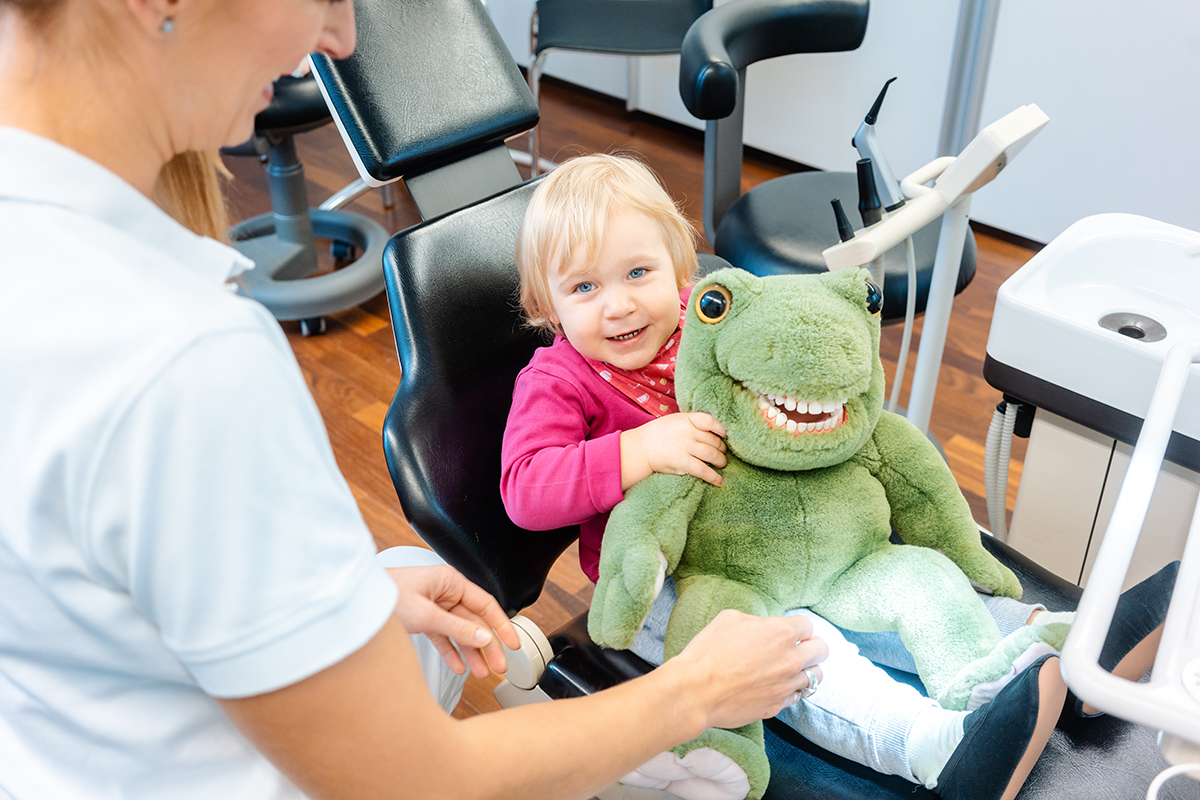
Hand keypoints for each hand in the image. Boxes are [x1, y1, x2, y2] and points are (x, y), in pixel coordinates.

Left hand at [386, 565, 521, 678]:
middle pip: (474, 622)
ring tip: (481, 672)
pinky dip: (451, 652)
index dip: (501, 625)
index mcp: (450, 582)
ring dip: (471, 652)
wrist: (356, 603)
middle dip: (488, 645)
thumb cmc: (386, 595)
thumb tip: (484, 637)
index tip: (513, 643)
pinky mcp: (422, 619)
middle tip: (499, 665)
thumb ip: (457, 628)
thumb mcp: (426, 614)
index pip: (485, 604)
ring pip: (460, 632)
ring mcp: (434, 607)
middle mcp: (445, 592)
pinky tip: (459, 667)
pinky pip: (443, 637)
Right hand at [620, 412, 727, 489]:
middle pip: (714, 440)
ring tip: (721, 464)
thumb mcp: (675, 420)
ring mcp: (687, 448)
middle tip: (723, 453)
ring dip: (721, 461)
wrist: (640, 448)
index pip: (711, 421)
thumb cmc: (657, 434)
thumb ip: (692, 422)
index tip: (726, 435)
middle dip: (722, 448)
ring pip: (713, 455)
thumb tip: (712, 430)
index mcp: (687, 420)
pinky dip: (714, 477)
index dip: (722, 428)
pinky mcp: (684, 463)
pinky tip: (720, 481)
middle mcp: (689, 432)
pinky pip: (704, 470)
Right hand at [670, 610, 827, 730]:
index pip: (807, 625)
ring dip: (806, 670)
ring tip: (793, 669)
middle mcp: (790, 659)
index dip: (798, 627)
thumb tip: (763, 628)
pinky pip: (796, 697)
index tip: (790, 631)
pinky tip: (779, 686)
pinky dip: (791, 690)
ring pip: (815, 677)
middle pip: (821, 650)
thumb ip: (756, 622)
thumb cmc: (708, 652)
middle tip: (801, 648)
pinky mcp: (777, 706)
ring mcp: (786, 685)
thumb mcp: (729, 619)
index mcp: (780, 633)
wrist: (696, 690)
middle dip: (813, 647)